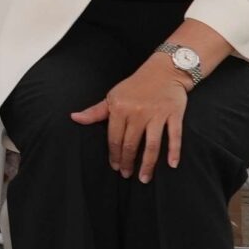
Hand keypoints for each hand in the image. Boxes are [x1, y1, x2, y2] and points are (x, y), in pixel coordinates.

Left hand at [71, 59, 190, 181]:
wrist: (164, 70)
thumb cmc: (135, 85)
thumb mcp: (113, 96)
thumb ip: (95, 111)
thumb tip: (74, 118)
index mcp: (119, 108)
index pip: (114, 138)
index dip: (114, 154)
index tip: (115, 167)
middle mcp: (138, 112)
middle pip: (131, 144)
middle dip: (128, 162)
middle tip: (127, 175)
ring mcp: (157, 114)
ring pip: (152, 145)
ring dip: (148, 164)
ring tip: (144, 178)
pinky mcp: (174, 114)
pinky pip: (174, 136)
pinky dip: (174, 151)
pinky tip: (171, 165)